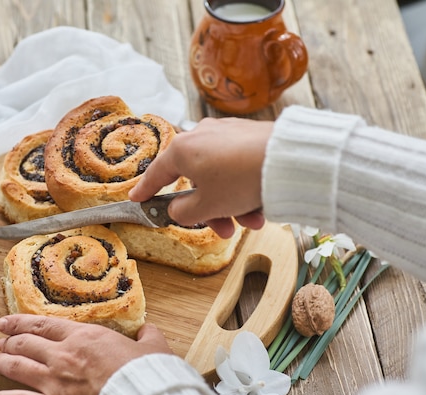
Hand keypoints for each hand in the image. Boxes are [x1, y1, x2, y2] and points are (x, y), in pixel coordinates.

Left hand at [0, 314, 172, 394]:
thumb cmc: (147, 373)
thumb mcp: (153, 347)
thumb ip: (147, 336)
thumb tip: (148, 330)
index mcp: (84, 336)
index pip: (43, 324)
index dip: (20, 321)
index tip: (7, 322)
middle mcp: (63, 354)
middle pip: (25, 343)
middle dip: (9, 341)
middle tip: (1, 341)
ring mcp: (55, 381)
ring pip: (17, 367)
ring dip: (3, 363)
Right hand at [129, 117, 272, 237]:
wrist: (288, 160)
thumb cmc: (241, 179)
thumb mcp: (207, 206)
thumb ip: (184, 213)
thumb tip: (177, 210)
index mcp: (182, 150)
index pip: (156, 173)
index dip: (146, 190)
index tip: (137, 198)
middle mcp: (201, 136)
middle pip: (194, 180)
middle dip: (210, 210)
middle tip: (222, 229)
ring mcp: (225, 134)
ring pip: (219, 177)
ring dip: (231, 204)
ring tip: (251, 222)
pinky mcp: (248, 136)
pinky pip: (237, 167)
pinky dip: (243, 189)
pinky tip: (260, 206)